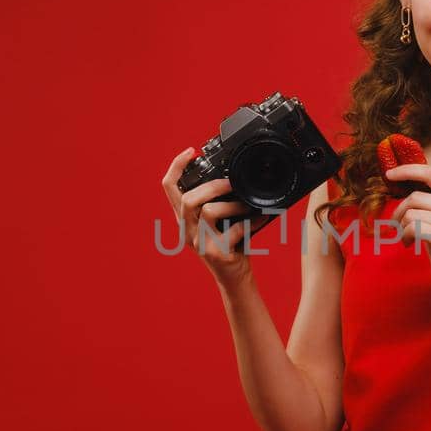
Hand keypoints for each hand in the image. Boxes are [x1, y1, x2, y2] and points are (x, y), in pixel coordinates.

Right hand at [160, 147, 254, 288]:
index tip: (191, 151)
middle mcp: (187, 230)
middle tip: (230, 183)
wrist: (236, 279)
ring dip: (233, 205)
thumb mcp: (221, 220)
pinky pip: (233, 230)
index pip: (169, 188)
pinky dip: (252, 222)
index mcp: (185, 219)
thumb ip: (219, 201)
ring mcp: (200, 243)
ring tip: (248, 206)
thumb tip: (234, 176)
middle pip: (187, 199)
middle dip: (212, 186)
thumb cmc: (230, 246)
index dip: (176, 167)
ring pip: (208, 211)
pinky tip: (261, 219)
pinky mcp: (215, 253)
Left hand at [383, 163, 430, 296]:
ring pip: (411, 214)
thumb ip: (428, 200)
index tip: (389, 174)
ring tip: (407, 238)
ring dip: (401, 228)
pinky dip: (404, 237)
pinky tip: (408, 244)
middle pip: (414, 198)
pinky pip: (412, 228)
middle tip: (396, 226)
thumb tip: (400, 179)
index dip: (408, 170)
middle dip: (399, 212)